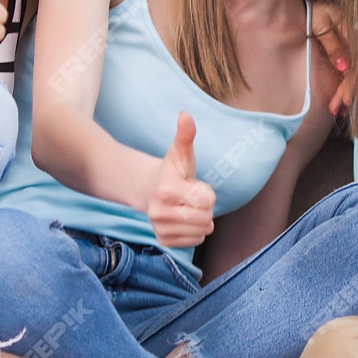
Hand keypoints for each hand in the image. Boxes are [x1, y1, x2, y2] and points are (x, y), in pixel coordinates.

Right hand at [147, 112, 216, 247]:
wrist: (150, 190)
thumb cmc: (173, 171)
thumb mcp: (181, 152)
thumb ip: (186, 135)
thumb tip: (185, 115)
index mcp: (166, 189)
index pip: (208, 200)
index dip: (206, 192)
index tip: (193, 185)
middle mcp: (159, 212)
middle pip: (206, 218)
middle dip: (205, 207)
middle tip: (191, 198)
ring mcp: (159, 228)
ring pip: (202, 232)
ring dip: (201, 220)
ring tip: (187, 207)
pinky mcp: (163, 241)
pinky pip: (195, 242)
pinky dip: (195, 232)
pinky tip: (184, 220)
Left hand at [312, 3, 354, 118]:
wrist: (303, 5)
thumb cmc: (310, 11)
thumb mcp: (320, 24)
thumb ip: (333, 44)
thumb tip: (344, 67)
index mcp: (353, 32)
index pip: (357, 63)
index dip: (351, 83)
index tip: (344, 99)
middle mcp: (355, 42)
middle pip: (356, 71)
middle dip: (347, 92)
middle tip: (336, 109)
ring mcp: (351, 48)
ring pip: (353, 74)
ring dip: (347, 93)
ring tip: (337, 110)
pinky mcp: (345, 52)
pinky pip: (348, 72)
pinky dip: (345, 87)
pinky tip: (342, 101)